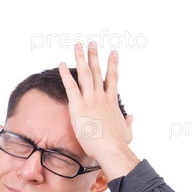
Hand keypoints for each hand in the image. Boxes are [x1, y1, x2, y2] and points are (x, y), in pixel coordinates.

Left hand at [59, 42, 139, 180]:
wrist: (111, 148)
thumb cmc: (118, 143)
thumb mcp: (127, 131)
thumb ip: (128, 122)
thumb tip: (131, 117)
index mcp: (112, 102)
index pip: (112, 79)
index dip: (113, 65)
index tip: (114, 52)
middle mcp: (101, 96)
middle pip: (97, 71)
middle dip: (94, 56)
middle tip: (92, 43)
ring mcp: (90, 99)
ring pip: (84, 74)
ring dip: (80, 58)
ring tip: (78, 45)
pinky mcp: (78, 106)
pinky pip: (70, 86)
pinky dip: (64, 74)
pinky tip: (60, 64)